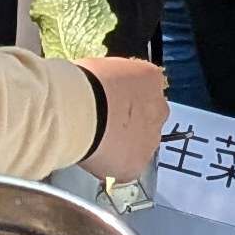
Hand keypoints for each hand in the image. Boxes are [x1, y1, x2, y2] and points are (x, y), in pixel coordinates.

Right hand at [78, 56, 170, 180]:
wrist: (76, 112)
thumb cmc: (82, 85)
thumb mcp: (100, 68)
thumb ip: (111, 80)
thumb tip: (101, 87)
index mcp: (150, 79)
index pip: (145, 89)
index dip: (125, 98)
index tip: (110, 102)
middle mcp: (158, 109)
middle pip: (148, 118)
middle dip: (130, 122)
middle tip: (104, 123)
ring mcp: (150, 140)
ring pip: (140, 144)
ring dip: (123, 144)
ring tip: (96, 142)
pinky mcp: (136, 165)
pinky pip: (126, 167)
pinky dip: (112, 165)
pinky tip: (94, 156)